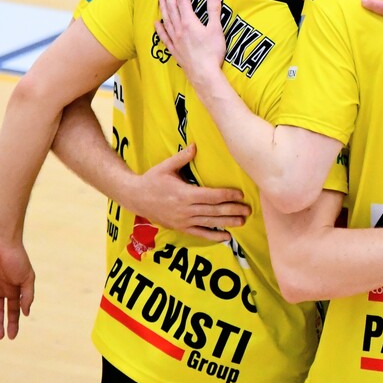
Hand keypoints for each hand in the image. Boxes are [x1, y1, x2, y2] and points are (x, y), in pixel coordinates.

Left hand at [0, 236, 34, 339]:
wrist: (1, 243)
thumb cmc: (17, 258)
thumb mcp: (27, 277)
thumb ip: (27, 295)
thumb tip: (26, 313)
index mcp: (13, 290)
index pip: (13, 310)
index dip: (13, 323)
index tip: (13, 336)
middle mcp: (0, 291)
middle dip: (1, 325)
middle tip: (0, 337)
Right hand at [131, 144, 250, 240]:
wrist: (135, 197)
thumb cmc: (151, 180)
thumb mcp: (166, 166)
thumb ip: (182, 157)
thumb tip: (196, 145)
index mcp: (183, 194)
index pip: (211, 196)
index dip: (227, 195)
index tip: (240, 194)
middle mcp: (184, 209)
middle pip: (213, 210)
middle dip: (232, 210)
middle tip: (248, 209)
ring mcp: (182, 221)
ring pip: (209, 223)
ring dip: (227, 223)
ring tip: (242, 221)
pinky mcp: (180, 228)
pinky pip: (199, 234)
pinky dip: (213, 236)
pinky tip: (227, 237)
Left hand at [155, 0, 224, 86]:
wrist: (204, 74)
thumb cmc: (211, 53)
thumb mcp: (216, 29)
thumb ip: (214, 10)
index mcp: (189, 23)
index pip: (184, 2)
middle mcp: (179, 29)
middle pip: (172, 8)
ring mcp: (175, 40)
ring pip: (166, 20)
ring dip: (163, 8)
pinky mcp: (175, 50)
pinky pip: (164, 37)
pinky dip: (160, 29)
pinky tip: (156, 23)